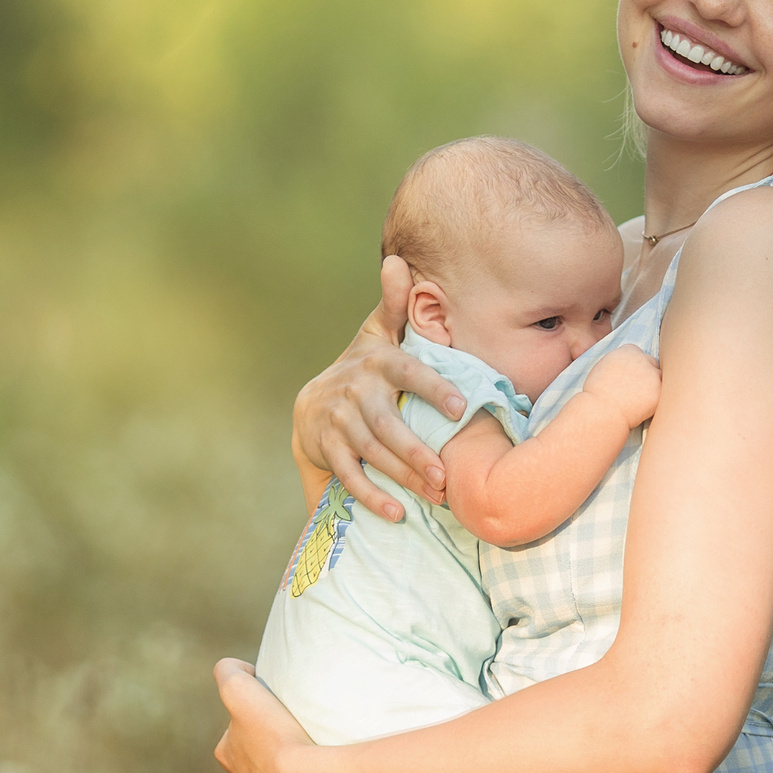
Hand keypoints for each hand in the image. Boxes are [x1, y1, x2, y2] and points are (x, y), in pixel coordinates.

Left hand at [213, 659, 331, 772]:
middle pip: (252, 770)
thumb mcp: (242, 691)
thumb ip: (229, 673)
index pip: (236, 736)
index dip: (256, 724)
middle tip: (298, 745)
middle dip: (268, 760)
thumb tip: (234, 669)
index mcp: (228, 757)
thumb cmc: (277, 737)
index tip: (280, 717)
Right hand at [292, 255, 465, 519]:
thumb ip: (394, 304)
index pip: (406, 371)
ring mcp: (337, 421)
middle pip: (386, 423)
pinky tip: (398, 513)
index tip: (460, 406)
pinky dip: (373, 495)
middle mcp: (354, 390)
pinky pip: (349, 475)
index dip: (431, 387)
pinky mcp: (326, 448)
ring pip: (371, 452)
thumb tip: (398, 260)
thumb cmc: (364, 369)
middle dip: (415, 450)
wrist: (312, 406)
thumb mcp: (377, 334)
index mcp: (376, 360)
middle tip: (445, 475)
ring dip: (402, 475)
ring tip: (434, 494)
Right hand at [581, 347, 662, 426]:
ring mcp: (651, 373)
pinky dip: (656, 397)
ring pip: (659, 375)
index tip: (629, 375)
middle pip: (650, 361)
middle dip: (645, 373)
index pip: (635, 351)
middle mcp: (640, 359)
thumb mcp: (602, 370)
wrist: (602, 411)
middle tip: (637, 388)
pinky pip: (663, 391)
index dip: (633, 364)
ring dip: (653, 384)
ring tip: (641, 398)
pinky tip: (645, 405)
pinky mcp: (658, 388)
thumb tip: (627, 368)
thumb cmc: (597, 396)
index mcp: (625, 352)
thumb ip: (618, 364)